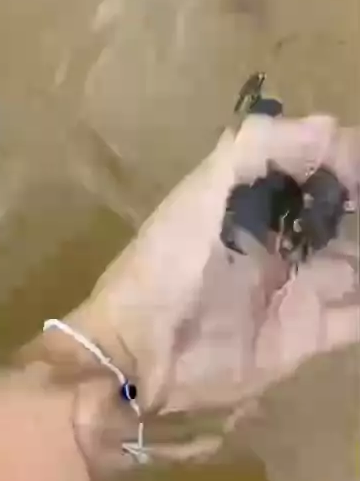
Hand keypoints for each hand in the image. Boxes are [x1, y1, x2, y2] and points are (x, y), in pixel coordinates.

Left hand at [70, 115, 358, 457]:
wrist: (141, 354)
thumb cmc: (165, 268)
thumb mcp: (198, 196)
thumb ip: (252, 151)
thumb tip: (330, 126)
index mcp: (247, 207)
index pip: (306, 171)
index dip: (338, 159)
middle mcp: (275, 245)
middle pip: (335, 218)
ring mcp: (292, 292)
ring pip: (352, 264)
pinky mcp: (303, 337)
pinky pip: (355, 317)